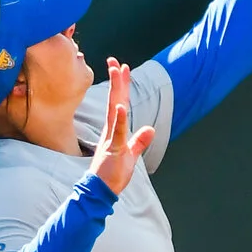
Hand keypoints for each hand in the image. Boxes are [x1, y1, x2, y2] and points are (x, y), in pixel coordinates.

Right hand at [89, 60, 155, 194]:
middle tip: (115, 61)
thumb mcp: (131, 155)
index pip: (119, 104)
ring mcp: (111, 138)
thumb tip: (151, 128)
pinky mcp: (113, 149)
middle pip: (115, 101)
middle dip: (117, 81)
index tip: (122, 68)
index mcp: (115, 131)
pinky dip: (119, 118)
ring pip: (115, 110)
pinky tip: (120, 105)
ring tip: (118, 72)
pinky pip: (117, 131)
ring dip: (117, 91)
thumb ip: (140, 141)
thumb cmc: (113, 175)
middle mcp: (111, 131)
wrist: (100, 191)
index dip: (122, 86)